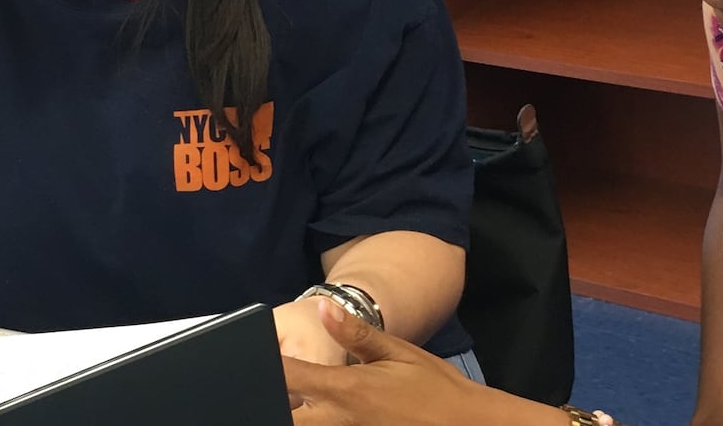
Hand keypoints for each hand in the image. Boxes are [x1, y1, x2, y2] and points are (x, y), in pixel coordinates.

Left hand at [285, 299, 561, 425]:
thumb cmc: (435, 388)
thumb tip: (323, 308)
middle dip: (273, 401)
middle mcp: (341, 419)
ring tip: (291, 402)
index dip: (269, 367)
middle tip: (266, 389)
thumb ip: (357, 333)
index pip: (292, 376)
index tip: (252, 358)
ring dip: (296, 415)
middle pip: (287, 415)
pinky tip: (320, 417)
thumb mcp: (399, 353)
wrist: (469, 425)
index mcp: (348, 388)